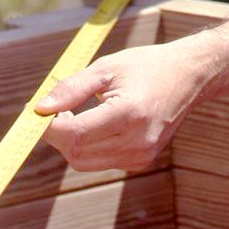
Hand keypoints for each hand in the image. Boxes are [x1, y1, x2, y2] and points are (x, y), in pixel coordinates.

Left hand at [35, 39, 213, 171]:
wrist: (189, 77)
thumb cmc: (146, 67)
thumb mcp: (106, 68)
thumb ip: (70, 88)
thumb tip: (38, 108)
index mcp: (129, 113)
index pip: (74, 133)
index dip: (49, 126)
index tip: (38, 111)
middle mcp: (137, 140)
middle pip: (76, 153)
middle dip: (57, 134)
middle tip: (57, 110)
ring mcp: (140, 155)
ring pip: (84, 162)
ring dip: (71, 142)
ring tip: (76, 115)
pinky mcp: (141, 162)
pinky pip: (99, 162)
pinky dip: (88, 147)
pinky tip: (96, 125)